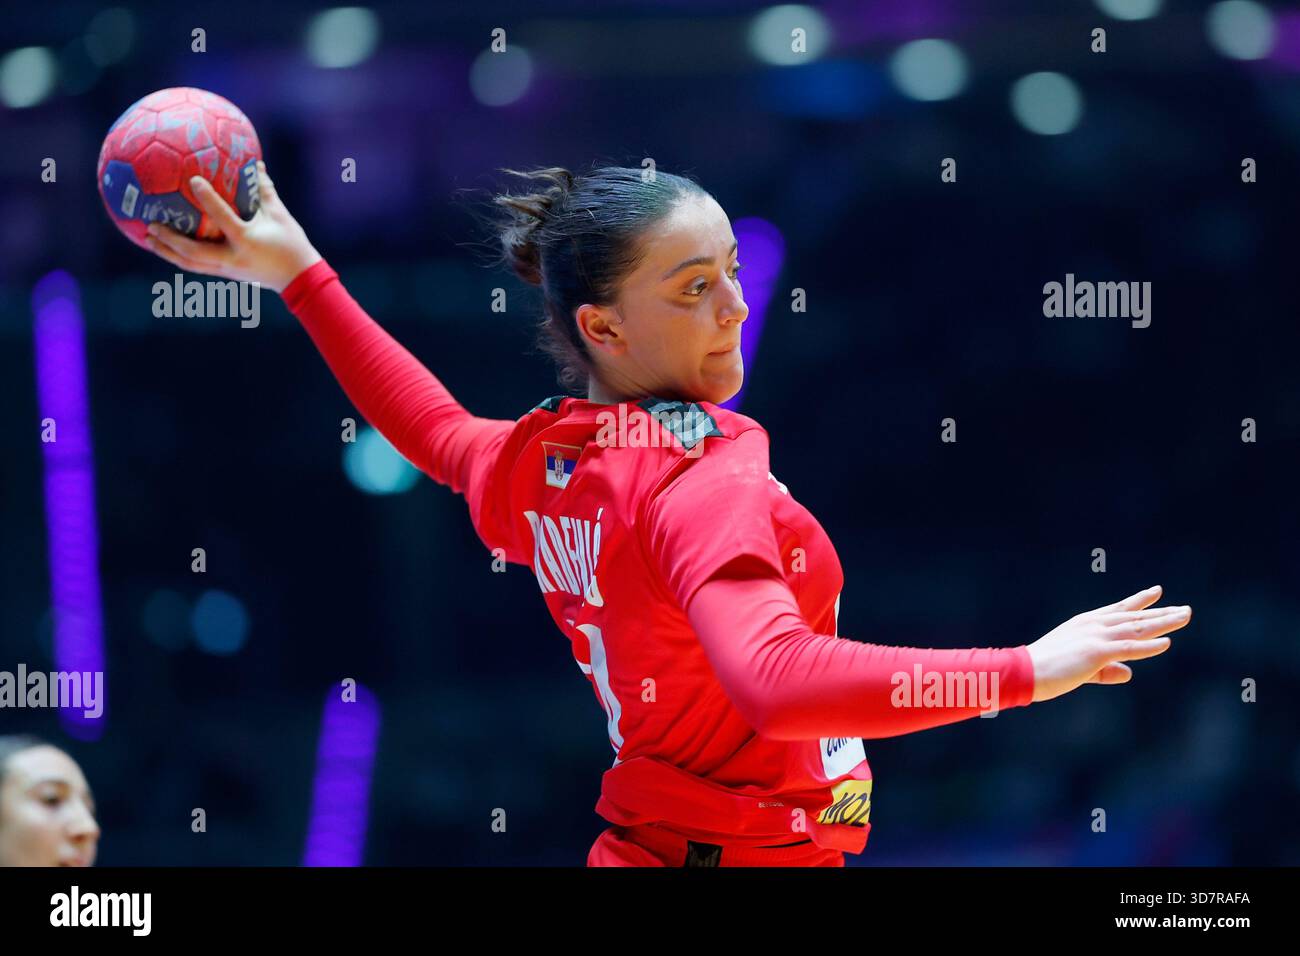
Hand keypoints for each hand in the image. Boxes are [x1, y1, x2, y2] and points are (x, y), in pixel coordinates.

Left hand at [144, 160, 321, 293]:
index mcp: (247, 239)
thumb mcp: (280, 215)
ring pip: (190, 264)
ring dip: (167, 252)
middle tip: (151, 224)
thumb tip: (254, 163)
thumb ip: (265, 190)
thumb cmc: (292, 244)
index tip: (193, 180)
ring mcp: (227, 270)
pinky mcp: (226, 274)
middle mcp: (232, 258)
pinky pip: (196, 266)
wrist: (299, 278)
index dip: (208, 199)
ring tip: (148, 238)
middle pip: (194, 252)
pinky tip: (166, 247)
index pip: (223, 217)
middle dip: (170, 240)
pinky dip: (179, 257)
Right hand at [1027, 585, 1190, 702]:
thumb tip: (1128, 674)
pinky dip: (1149, 645)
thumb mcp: (1080, 668)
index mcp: (1086, 623)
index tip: (1157, 592)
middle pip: (1134, 616)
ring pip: (1137, 628)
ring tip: (1184, 617)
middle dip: (1161, 612)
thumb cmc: (1046, 669)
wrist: (1025, 670)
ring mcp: (1095, 636)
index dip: (1140, 601)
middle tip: (1185, 609)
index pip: (1119, 609)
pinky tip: (1167, 642)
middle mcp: (1093, 625)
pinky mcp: (1096, 652)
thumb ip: (1106, 670)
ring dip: (1163, 622)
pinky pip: (1128, 647)